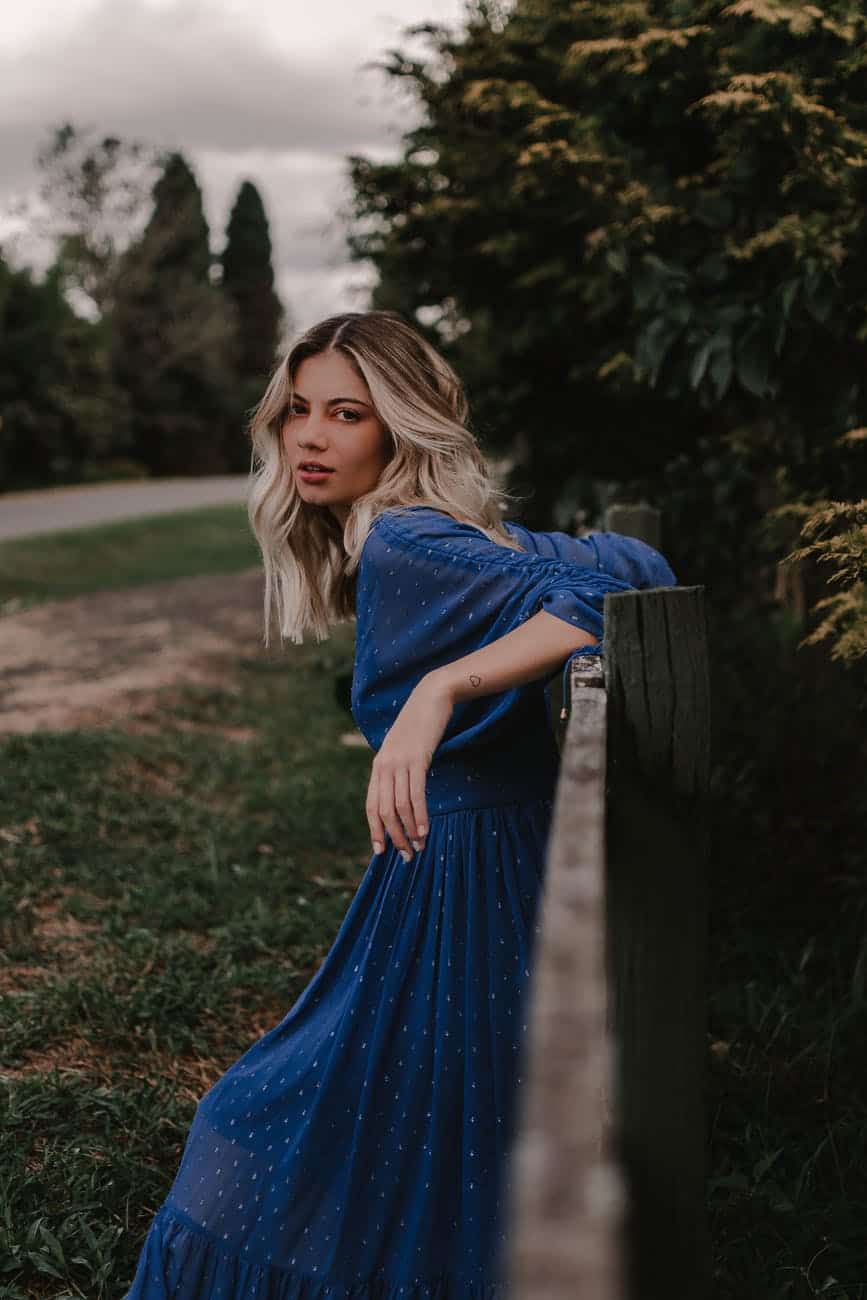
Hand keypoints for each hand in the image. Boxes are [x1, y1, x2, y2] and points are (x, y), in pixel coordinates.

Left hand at [366, 672, 453, 861]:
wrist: (431, 696)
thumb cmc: (420, 725)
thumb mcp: (404, 749)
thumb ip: (400, 770)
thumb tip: (403, 795)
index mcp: (378, 766)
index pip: (371, 806)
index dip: (375, 830)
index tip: (381, 851)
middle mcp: (384, 766)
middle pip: (383, 811)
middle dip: (394, 837)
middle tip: (407, 856)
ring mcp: (399, 763)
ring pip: (399, 807)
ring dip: (409, 831)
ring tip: (419, 847)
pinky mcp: (416, 759)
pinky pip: (415, 794)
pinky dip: (419, 816)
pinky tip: (425, 830)